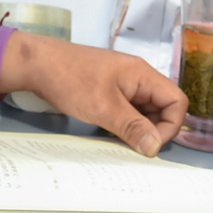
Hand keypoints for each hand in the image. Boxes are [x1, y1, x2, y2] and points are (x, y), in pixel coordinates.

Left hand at [0, 26, 186, 155]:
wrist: (35, 64)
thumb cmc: (69, 78)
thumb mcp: (103, 107)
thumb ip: (132, 127)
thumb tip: (155, 148)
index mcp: (142, 75)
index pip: (176, 102)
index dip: (170, 126)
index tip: (150, 144)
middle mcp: (137, 78)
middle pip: (162, 108)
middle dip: (153, 130)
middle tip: (133, 147)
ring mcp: (122, 85)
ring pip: (144, 112)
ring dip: (137, 129)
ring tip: (120, 142)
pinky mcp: (108, 92)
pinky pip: (127, 112)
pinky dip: (123, 125)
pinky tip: (109, 134)